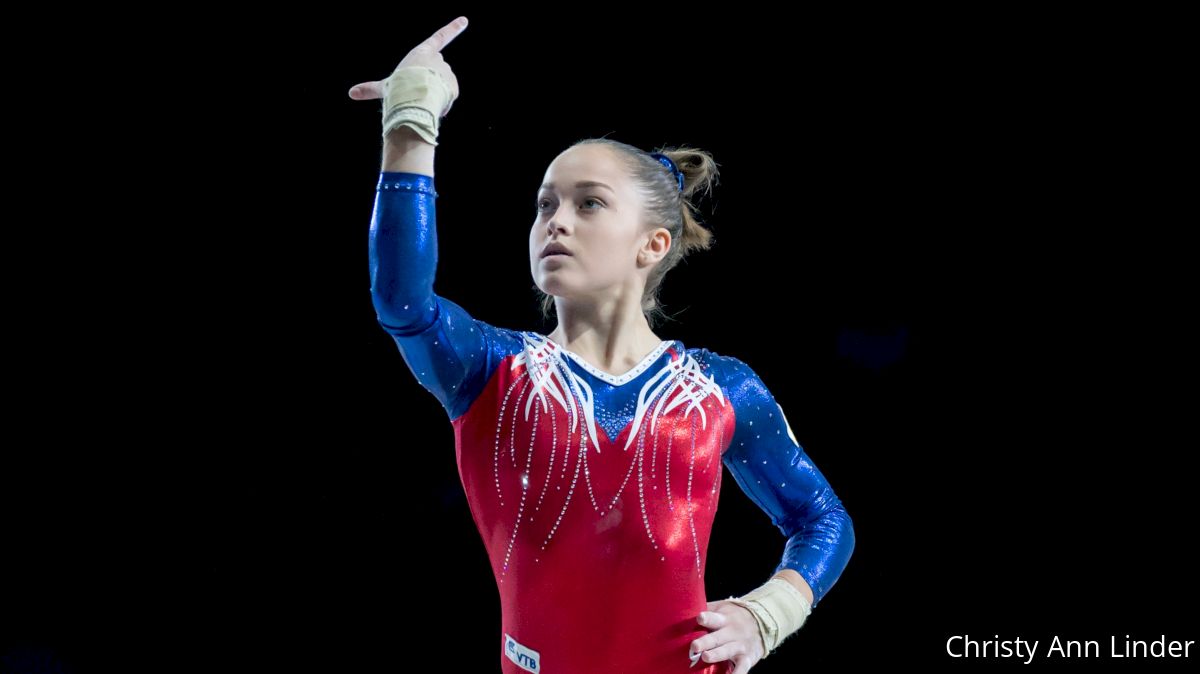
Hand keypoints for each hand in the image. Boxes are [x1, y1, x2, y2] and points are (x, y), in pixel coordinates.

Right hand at [347, 15, 467, 117]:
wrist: (413, 98)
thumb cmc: (397, 88)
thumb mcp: (384, 87)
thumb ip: (371, 89)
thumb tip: (351, 93)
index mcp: (421, 53)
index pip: (440, 37)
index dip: (453, 28)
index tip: (465, 20)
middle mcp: (437, 59)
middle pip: (435, 71)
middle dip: (429, 80)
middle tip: (415, 90)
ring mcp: (447, 72)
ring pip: (441, 86)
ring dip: (434, 93)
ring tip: (422, 99)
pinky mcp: (454, 87)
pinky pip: (448, 97)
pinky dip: (441, 103)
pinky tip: (432, 106)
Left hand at [689, 599, 764, 672]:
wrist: (763, 621)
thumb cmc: (734, 615)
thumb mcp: (722, 608)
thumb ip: (707, 610)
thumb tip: (683, 610)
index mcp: (723, 619)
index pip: (713, 617)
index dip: (707, 618)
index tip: (699, 618)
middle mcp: (731, 632)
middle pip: (717, 637)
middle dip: (706, 642)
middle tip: (694, 646)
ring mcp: (740, 646)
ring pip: (727, 651)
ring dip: (716, 655)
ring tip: (706, 657)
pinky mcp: (747, 658)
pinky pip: (742, 668)